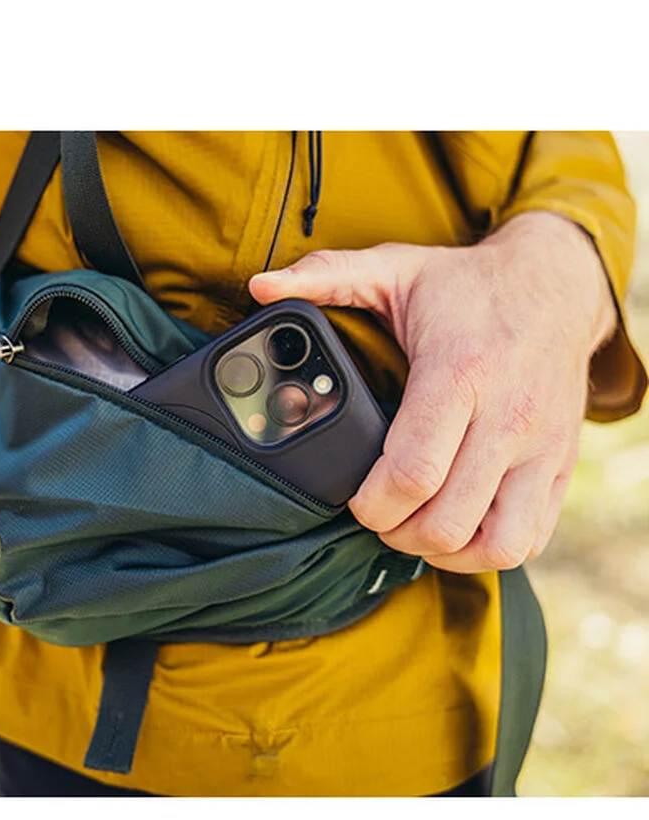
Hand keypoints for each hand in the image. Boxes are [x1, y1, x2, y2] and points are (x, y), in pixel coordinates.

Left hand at [249, 213, 616, 572]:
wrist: (557, 286)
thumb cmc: (466, 286)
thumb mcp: (395, 268)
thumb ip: (325, 275)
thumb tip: (260, 286)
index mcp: (461, 373)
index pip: (413, 472)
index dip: (370, 503)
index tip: (353, 497)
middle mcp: (509, 416)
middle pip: (446, 520)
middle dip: (396, 532)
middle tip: (377, 514)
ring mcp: (541, 448)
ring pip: (495, 544)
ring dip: (445, 551)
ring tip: (415, 528)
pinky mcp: (561, 468)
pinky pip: (529, 540)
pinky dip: (488, 550)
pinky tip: (457, 529)